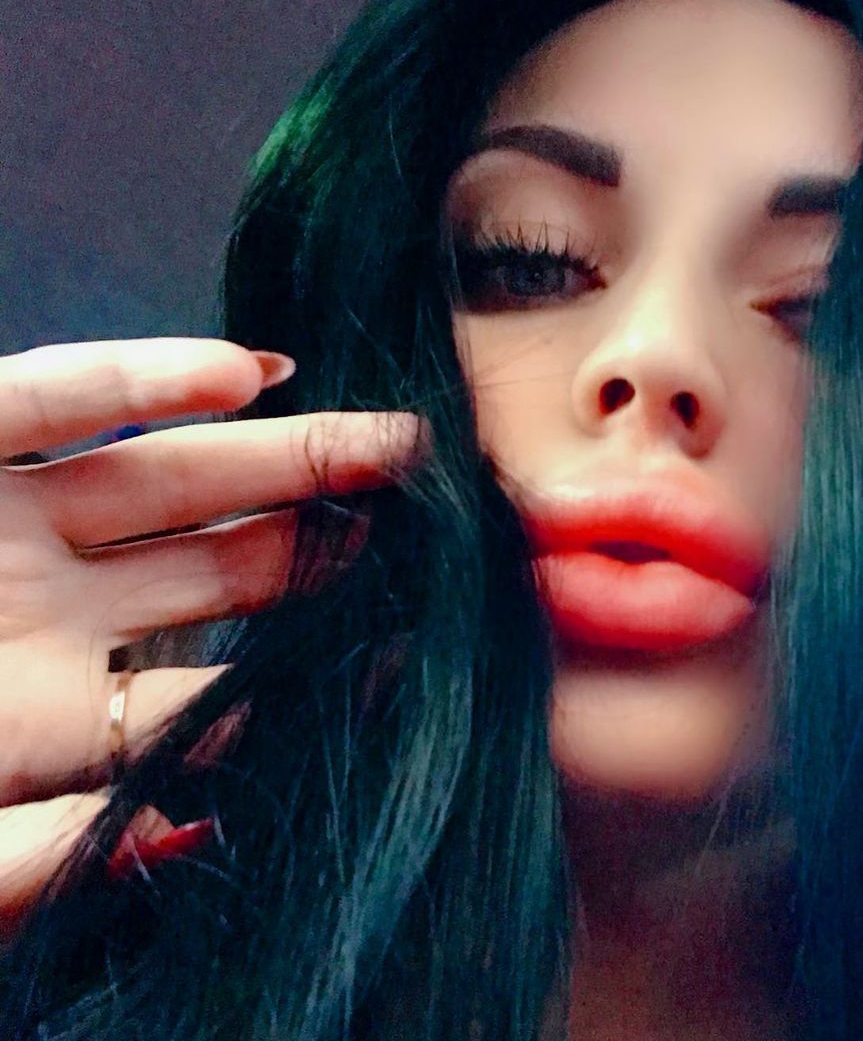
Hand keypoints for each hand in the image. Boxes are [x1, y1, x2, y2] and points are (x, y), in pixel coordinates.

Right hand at [0, 337, 425, 936]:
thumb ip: (36, 869)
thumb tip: (192, 830)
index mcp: (50, 711)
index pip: (217, 676)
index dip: (317, 653)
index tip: (421, 631)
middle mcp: (39, 611)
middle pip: (220, 560)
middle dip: (333, 535)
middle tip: (447, 509)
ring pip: (166, 476)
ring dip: (284, 455)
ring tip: (396, 441)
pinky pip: (45, 400)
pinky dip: (141, 379)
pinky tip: (254, 368)